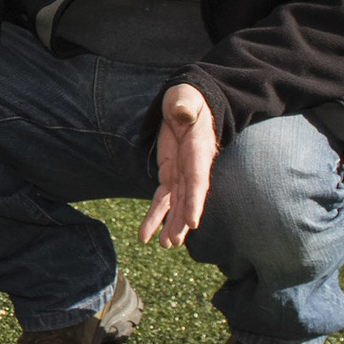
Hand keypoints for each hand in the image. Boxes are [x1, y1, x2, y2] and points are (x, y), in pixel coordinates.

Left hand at [138, 84, 216, 247]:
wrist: (187, 104)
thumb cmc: (187, 99)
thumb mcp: (185, 98)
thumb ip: (185, 105)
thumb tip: (182, 112)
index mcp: (198, 150)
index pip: (198, 179)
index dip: (195, 201)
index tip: (193, 223)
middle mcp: (193, 167)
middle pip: (189, 198)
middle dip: (182, 221)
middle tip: (174, 242)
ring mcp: (182, 173)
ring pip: (177, 204)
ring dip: (170, 224)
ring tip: (163, 245)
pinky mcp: (170, 175)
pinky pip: (163, 199)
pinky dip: (155, 216)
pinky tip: (146, 235)